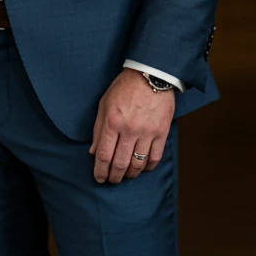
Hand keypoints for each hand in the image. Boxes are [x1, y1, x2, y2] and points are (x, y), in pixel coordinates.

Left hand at [89, 68, 173, 183]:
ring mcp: (147, 132)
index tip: (99, 178)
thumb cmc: (124, 87)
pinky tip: (143, 169)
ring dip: (130, 174)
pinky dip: (148, 167)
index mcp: (112, 122)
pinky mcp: (162, 132)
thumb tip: (93, 152)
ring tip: (126, 176)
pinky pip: (155, 157)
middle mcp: (129, 130)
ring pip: (138, 163)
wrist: (151, 74)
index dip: (100, 170)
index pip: (103, 154)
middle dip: (114, 176)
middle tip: (112, 181)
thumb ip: (98, 128)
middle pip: (120, 163)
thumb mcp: (104, 103)